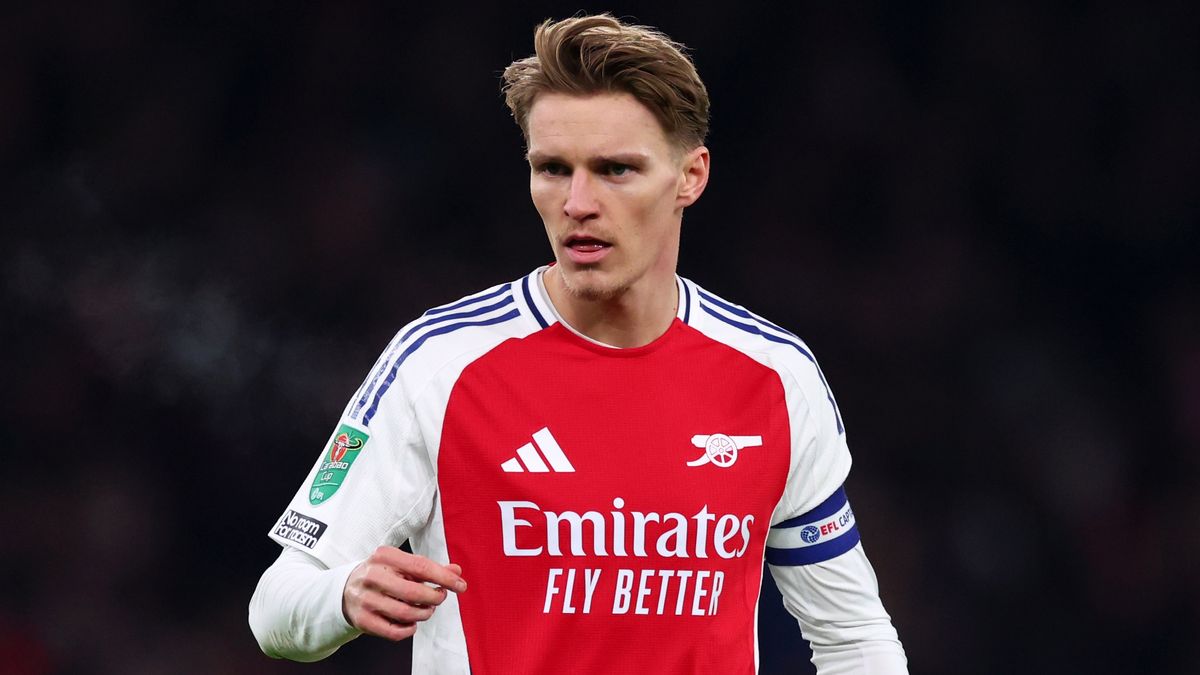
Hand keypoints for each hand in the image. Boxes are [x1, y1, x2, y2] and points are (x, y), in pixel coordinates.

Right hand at [342, 546, 466, 640]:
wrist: (346, 589)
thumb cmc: (383, 574)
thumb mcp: (403, 565)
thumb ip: (430, 568)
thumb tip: (456, 571)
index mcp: (384, 556)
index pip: (421, 567)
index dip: (445, 578)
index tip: (461, 586)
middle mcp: (372, 576)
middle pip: (414, 592)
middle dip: (435, 597)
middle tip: (440, 597)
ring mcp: (365, 599)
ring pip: (406, 613)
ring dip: (424, 614)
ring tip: (427, 609)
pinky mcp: (363, 620)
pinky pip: (394, 631)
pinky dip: (410, 629)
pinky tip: (413, 623)